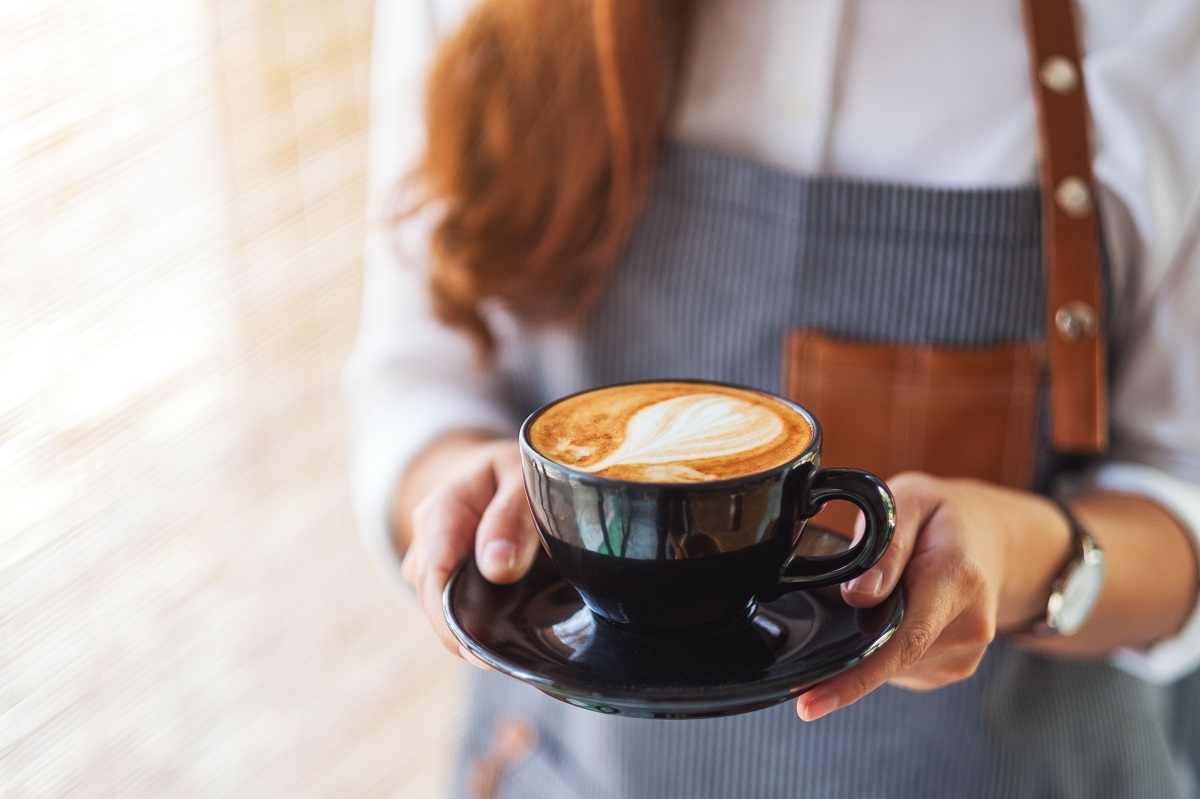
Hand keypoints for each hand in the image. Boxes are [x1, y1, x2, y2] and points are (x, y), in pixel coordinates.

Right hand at [399, 437, 540, 659]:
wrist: (499, 466)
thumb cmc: (514, 469)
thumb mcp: (521, 475)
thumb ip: (512, 516)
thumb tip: (497, 569)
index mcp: (440, 515)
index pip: (433, 582)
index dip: (452, 625)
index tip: (483, 654)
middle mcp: (428, 543)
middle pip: (436, 604)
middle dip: (467, 633)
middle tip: (511, 657)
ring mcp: (433, 563)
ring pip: (448, 609)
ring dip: (476, 626)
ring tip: (516, 641)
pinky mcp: (450, 579)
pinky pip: (460, 606)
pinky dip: (483, 618)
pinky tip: (510, 628)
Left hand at [796, 472, 1069, 720]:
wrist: (992, 537)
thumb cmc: (943, 517)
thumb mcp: (910, 501)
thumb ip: (885, 547)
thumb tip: (858, 595)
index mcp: (958, 581)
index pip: (904, 641)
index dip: (855, 678)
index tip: (810, 703)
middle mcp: (970, 627)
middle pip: (891, 658)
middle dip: (847, 652)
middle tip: (822, 625)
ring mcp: (965, 653)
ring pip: (892, 666)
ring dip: (867, 642)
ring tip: (879, 595)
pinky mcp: (954, 667)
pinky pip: (900, 668)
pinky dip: (882, 647)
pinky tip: (890, 616)